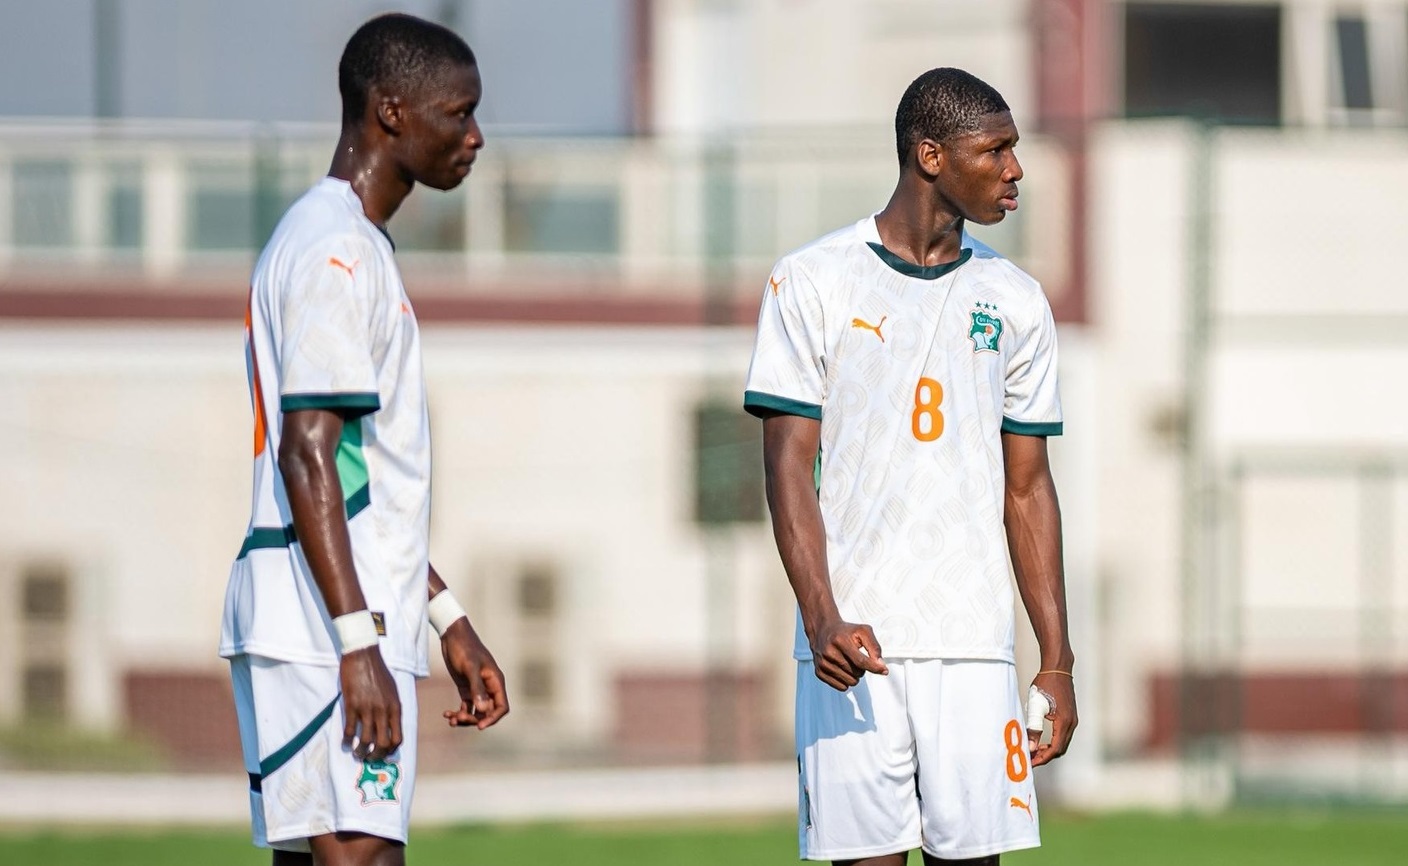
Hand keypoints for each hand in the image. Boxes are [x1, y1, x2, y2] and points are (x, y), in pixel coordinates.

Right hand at [339, 647, 401, 761]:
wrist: (363, 656)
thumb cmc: (378, 672)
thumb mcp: (393, 690)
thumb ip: (392, 708)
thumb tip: (391, 725)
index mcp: (395, 708)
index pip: (398, 738)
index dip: (391, 751)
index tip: (384, 754)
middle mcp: (383, 711)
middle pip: (383, 744)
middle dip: (376, 756)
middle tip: (369, 758)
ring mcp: (367, 709)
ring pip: (366, 741)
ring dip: (361, 752)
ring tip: (357, 753)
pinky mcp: (352, 706)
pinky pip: (349, 730)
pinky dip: (346, 741)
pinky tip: (345, 743)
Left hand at [440, 618, 509, 729]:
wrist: (452, 635)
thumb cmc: (464, 648)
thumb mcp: (470, 667)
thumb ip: (476, 689)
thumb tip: (482, 711)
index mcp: (495, 681)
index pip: (501, 707)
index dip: (492, 719)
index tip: (479, 726)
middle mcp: (488, 687)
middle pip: (487, 712)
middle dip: (474, 719)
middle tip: (458, 718)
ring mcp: (477, 688)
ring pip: (475, 711)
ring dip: (464, 718)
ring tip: (451, 719)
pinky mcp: (466, 688)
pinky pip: (465, 706)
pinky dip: (457, 712)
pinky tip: (446, 714)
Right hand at [808, 619, 888, 690]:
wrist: (823, 630)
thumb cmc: (846, 631)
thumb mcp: (863, 631)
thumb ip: (875, 647)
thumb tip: (881, 666)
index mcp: (840, 641)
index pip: (861, 661)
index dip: (874, 667)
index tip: (884, 670)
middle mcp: (829, 652)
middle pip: (857, 673)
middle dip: (862, 668)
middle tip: (856, 657)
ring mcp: (823, 663)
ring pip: (850, 682)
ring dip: (855, 675)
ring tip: (849, 663)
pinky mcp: (819, 672)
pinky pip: (841, 687)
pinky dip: (846, 681)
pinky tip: (843, 670)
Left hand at [1030, 671, 1076, 766]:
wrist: (1057, 669)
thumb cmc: (1045, 685)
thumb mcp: (1036, 706)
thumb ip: (1034, 728)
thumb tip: (1031, 748)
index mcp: (1064, 723)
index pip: (1055, 749)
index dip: (1042, 758)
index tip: (1030, 763)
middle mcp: (1072, 723)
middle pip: (1060, 749)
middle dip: (1045, 756)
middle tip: (1030, 759)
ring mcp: (1073, 720)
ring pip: (1062, 743)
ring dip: (1049, 749)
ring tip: (1034, 751)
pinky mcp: (1070, 716)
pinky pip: (1063, 735)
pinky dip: (1053, 741)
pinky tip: (1041, 740)